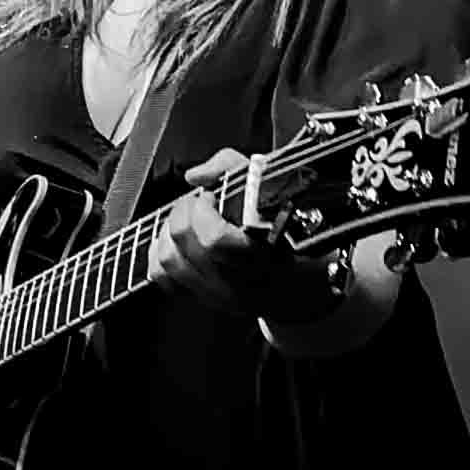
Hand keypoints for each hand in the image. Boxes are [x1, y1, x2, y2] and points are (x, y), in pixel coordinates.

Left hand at [147, 148, 282, 315]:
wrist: (308, 276)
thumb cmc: (288, 223)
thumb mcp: (269, 183)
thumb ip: (228, 167)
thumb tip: (194, 176)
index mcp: (265, 254)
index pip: (215, 239)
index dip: (203, 209)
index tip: (212, 196)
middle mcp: (241, 283)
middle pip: (185, 243)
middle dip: (184, 211)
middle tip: (198, 203)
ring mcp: (222, 297)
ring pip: (168, 262)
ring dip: (169, 233)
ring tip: (188, 220)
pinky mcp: (207, 302)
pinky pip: (164, 278)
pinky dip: (162, 254)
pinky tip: (176, 241)